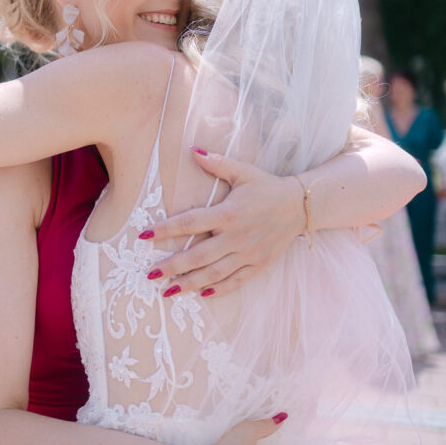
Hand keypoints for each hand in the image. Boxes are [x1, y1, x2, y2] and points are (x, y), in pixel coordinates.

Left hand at [146, 150, 304, 296]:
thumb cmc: (267, 187)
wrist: (301, 206)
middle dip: (172, 266)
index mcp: (229, 213)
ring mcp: (248, 253)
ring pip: (214, 273)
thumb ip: (216, 163)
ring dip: (189, 283)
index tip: (144, 236)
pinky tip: (202, 294)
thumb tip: (192, 150)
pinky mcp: (259, 264)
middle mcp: (237, 236)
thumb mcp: (243, 171)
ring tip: (168, 291)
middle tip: (149, 274)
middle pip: (198, 255)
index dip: (165, 229)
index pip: (190, 222)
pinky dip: (219, 289)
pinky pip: (236, 281)